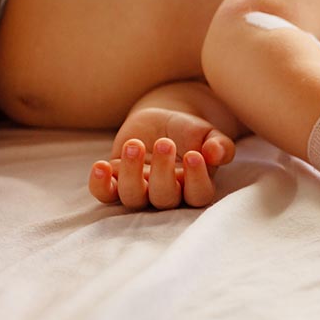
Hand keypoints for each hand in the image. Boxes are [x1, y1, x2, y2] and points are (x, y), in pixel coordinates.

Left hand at [88, 107, 235, 209]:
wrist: (162, 121)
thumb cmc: (189, 132)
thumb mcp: (208, 133)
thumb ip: (219, 144)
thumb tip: (216, 153)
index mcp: (194, 186)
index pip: (198, 196)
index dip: (196, 180)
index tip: (194, 154)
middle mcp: (167, 195)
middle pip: (164, 199)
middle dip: (162, 172)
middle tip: (165, 142)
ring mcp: (141, 190)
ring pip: (134, 198)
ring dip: (131, 174)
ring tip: (135, 144)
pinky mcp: (116, 182)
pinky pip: (105, 194)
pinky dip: (100, 185)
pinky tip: (102, 165)